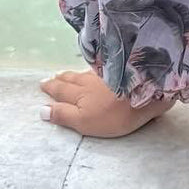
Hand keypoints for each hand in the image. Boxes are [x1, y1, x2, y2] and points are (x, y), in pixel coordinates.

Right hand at [38, 67, 169, 137]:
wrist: (147, 93)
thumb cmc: (115, 113)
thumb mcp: (85, 120)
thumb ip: (64, 115)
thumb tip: (41, 110)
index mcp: (81, 93)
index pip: (62, 90)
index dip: (52, 88)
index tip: (43, 84)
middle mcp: (92, 80)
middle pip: (73, 79)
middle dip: (62, 79)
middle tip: (53, 76)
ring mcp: (108, 74)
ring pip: (87, 73)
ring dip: (76, 73)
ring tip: (68, 73)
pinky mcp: (125, 71)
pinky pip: (104, 68)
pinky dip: (96, 68)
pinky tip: (98, 68)